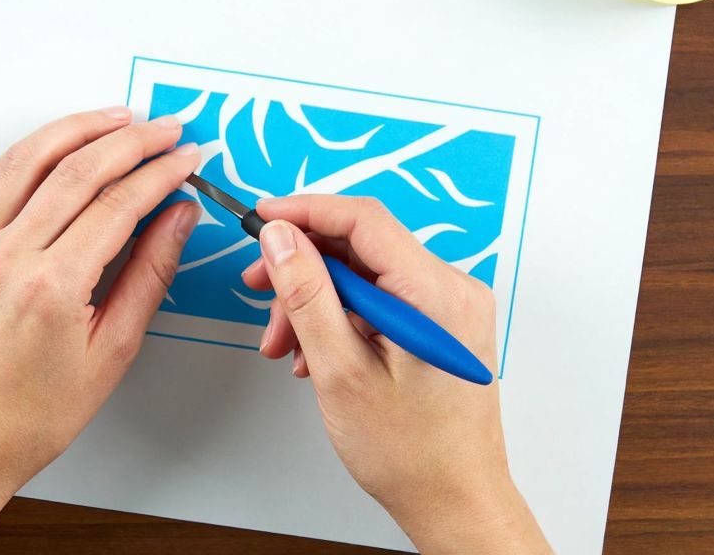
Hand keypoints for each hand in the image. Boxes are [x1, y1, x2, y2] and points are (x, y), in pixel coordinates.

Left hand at [0, 107, 199, 554]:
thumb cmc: (31, 415)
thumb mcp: (111, 353)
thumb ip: (148, 276)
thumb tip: (178, 218)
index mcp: (51, 286)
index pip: (119, 203)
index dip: (161, 172)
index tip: (188, 156)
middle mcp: (8, 256)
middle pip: (78, 170)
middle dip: (131, 140)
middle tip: (167, 128)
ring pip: (29, 160)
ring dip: (77, 129)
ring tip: (118, 117)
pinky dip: (28, 151)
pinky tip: (55, 143)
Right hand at [242, 196, 549, 554]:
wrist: (455, 501)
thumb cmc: (410, 452)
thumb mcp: (340, 370)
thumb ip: (308, 295)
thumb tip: (280, 237)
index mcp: (436, 294)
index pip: (364, 220)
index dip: (305, 212)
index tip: (261, 218)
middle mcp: (451, 290)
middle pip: (361, 247)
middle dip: (303, 269)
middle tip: (258, 289)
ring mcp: (448, 308)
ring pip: (365, 275)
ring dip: (316, 301)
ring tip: (284, 345)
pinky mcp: (439, 325)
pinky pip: (380, 299)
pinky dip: (341, 317)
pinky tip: (314, 352)